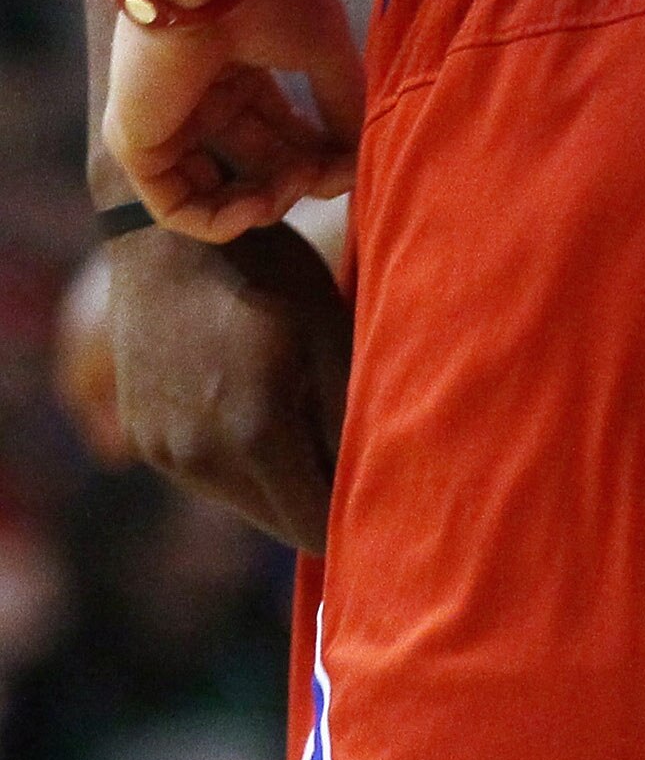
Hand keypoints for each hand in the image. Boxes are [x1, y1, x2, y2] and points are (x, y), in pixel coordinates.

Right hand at [92, 224, 351, 550]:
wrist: (169, 236)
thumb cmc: (269, 270)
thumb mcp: (328, 329)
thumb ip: (350, 412)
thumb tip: (383, 475)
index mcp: (257, 433)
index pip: (314, 524)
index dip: (353, 516)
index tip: (385, 494)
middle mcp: (202, 459)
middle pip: (278, 520)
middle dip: (319, 498)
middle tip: (352, 451)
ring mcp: (165, 452)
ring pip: (242, 500)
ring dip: (277, 477)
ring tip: (303, 410)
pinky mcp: (143, 438)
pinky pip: (206, 473)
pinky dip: (237, 457)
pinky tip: (256, 397)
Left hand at [102, 0, 362, 239]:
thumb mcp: (323, 47)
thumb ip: (342, 100)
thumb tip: (362, 151)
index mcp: (240, 68)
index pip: (282, 128)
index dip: (321, 152)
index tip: (354, 163)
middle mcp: (203, 98)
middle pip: (257, 161)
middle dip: (300, 177)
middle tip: (331, 178)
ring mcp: (169, 125)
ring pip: (217, 191)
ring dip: (264, 202)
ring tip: (293, 189)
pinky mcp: (139, 148)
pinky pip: (177, 206)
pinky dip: (219, 222)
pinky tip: (259, 207)